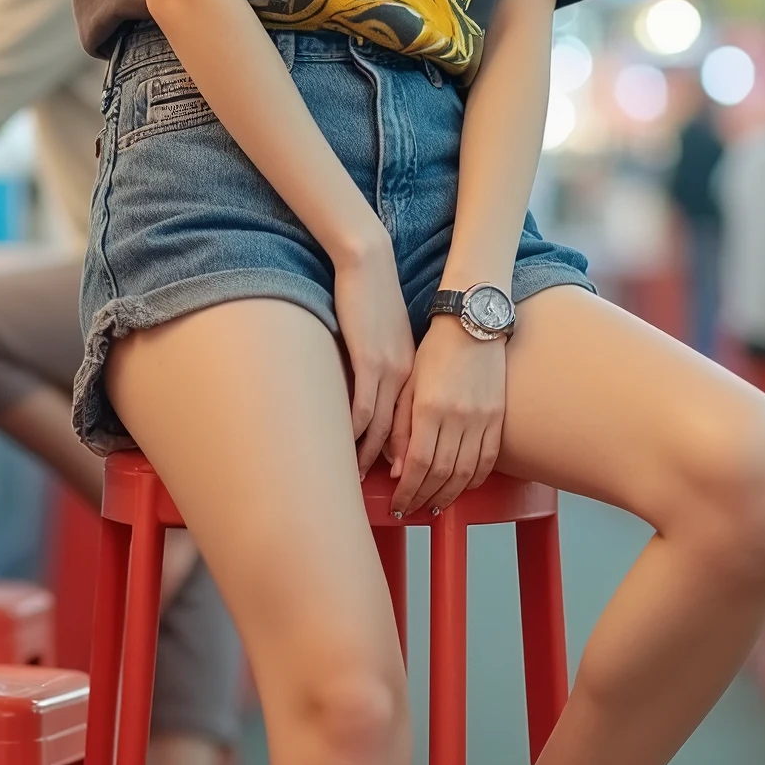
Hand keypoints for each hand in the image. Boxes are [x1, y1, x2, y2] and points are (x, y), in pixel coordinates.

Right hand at [332, 230, 416, 473]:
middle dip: (403, 470)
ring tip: (359, 481)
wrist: (371, 266)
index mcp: (417, 375)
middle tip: (395, 498)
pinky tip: (346, 449)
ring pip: (383, 427)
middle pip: (407, 435)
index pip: (419, 428)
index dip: (416, 461)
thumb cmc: (377, 301)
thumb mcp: (391, 343)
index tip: (411, 486)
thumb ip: (392, 374)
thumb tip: (379, 407)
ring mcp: (390, 370)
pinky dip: (354, 432)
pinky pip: (363, 406)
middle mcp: (409, 377)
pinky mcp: (369, 361)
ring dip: (371, 457)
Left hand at [386, 316, 506, 517]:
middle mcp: (457, 417)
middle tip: (412, 510)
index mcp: (429, 408)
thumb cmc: (434, 351)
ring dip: (449, 495)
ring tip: (435, 506)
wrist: (473, 324)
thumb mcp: (407, 385)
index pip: (417, 464)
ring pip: (465, 472)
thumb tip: (398, 470)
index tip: (399, 504)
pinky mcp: (498, 416)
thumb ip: (400, 427)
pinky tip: (462, 487)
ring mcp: (481, 418)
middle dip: (424, 498)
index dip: (408, 491)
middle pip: (441, 474)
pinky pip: (488, 459)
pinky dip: (474, 479)